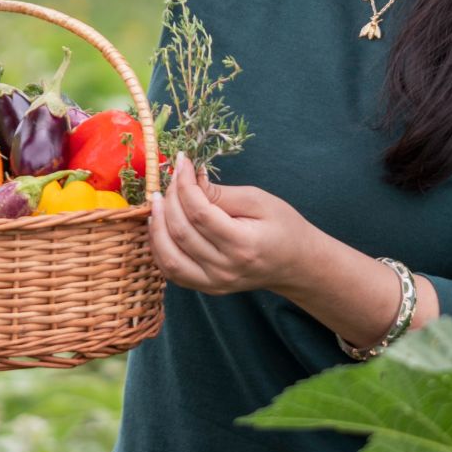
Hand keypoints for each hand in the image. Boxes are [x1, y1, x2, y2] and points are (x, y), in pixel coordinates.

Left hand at [148, 166, 319, 296]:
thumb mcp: (259, 201)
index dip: (184, 184)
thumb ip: (221, 194)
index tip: (183, 163)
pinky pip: (171, 271)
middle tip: (172, 178)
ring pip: (169, 256)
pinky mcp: (207, 288)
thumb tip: (190, 180)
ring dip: (157, 225)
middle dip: (170, 199)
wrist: (295, 264)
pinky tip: (160, 225)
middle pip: (181, 232)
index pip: (199, 213)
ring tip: (158, 201)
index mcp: (243, 245)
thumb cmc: (283, 227)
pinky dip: (159, 248)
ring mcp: (215, 283)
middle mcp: (225, 268)